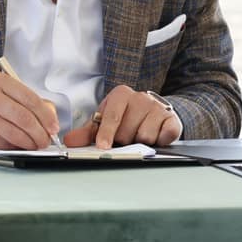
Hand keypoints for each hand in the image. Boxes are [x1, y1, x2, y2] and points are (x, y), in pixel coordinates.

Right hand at [0, 72, 58, 149]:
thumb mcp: (3, 93)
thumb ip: (26, 102)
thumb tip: (50, 120)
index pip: (30, 99)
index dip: (46, 116)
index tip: (54, 127)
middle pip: (24, 118)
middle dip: (40, 133)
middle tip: (46, 140)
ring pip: (15, 133)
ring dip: (30, 143)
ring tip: (35, 145)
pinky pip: (3, 144)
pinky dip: (15, 148)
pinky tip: (19, 146)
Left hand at [62, 85, 180, 149]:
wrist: (154, 111)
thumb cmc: (126, 116)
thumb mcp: (105, 120)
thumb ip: (88, 132)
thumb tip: (69, 141)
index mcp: (120, 95)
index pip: (111, 116)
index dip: (106, 133)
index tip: (103, 146)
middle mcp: (140, 97)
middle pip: (127, 131)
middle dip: (124, 140)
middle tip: (126, 136)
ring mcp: (157, 107)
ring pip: (144, 136)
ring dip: (141, 142)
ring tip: (140, 134)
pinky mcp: (171, 119)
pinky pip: (164, 136)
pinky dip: (159, 141)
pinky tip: (156, 136)